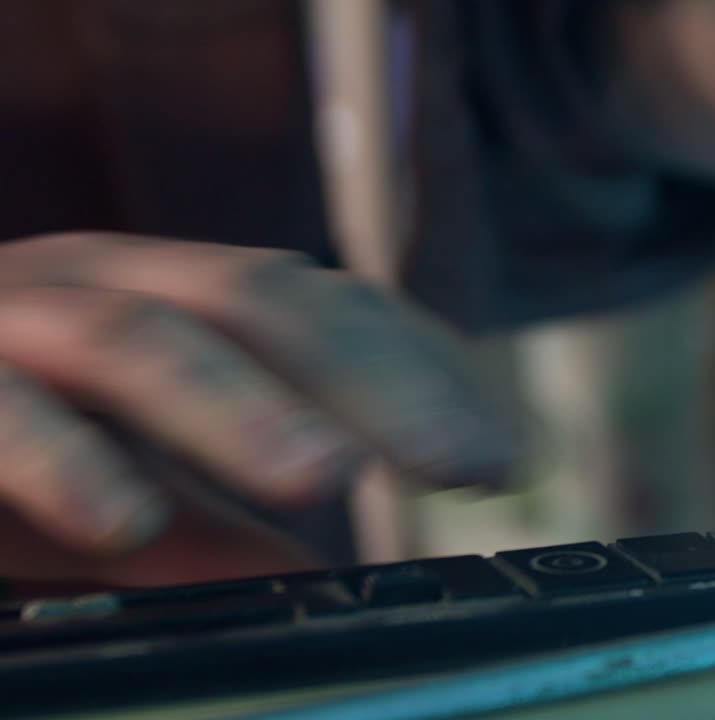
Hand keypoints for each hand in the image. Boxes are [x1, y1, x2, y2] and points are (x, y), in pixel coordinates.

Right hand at [0, 233, 515, 579]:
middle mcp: (110, 285)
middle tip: (467, 462)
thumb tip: (317, 572)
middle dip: (378, 382)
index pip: (332, 311)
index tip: (501, 455)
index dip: (424, 372)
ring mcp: (15, 316)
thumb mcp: (126, 483)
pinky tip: (127, 521)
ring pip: (142, 340)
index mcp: (178, 299)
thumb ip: (213, 523)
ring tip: (332, 476)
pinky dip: (63, 461)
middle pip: (269, 302)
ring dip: (242, 409)